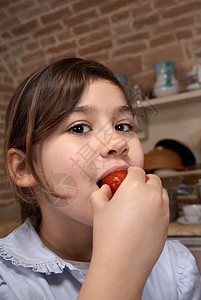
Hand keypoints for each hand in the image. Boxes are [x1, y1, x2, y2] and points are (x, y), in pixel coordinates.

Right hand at [82, 166, 168, 299]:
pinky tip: (145, 218)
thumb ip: (100, 193)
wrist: (121, 263)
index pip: (137, 171)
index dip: (131, 172)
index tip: (128, 176)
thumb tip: (104, 189)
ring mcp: (162, 210)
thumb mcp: (98, 209)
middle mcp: (152, 195)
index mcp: (134, 187)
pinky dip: (157, 208)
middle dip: (145, 181)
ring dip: (153, 193)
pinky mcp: (167, 223)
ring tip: (141, 203)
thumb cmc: (108, 235)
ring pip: (162, 193)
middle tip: (134, 190)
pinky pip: (164, 209)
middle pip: (153, 179)